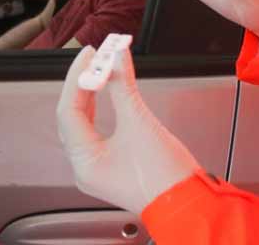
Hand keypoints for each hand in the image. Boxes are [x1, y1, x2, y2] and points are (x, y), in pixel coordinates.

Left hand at [57, 46, 199, 216]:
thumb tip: (116, 57)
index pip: (68, 110)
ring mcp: (98, 168)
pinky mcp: (112, 165)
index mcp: (84, 161)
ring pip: (84, 123)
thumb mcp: (140, 123)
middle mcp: (85, 167)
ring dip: (91, 95)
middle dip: (84, 84)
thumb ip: (123, 86)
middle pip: (73, 115)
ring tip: (99, 69)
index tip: (89, 55)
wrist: (190, 204)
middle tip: (95, 57)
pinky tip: (105, 93)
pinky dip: (100, 109)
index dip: (77, 78)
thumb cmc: (166, 178)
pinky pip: (96, 131)